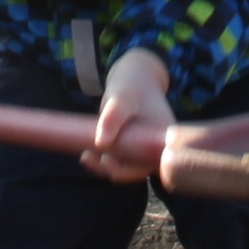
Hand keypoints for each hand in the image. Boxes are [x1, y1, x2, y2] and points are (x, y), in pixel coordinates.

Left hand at [83, 49, 172, 183]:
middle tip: (87, 157)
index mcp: (163, 140)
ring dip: (104, 166)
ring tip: (85, 156)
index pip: (148, 166)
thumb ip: (113, 117)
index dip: (128, 171)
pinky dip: (104, 159)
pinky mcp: (132, 146)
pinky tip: (88, 153)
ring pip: (126, 166)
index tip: (106, 161)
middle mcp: (156, 148)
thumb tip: (101, 144)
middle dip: (111, 170)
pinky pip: (120, 159)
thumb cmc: (132, 85)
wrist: (134, 76)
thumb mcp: (122, 98)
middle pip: (135, 170)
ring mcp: (143, 148)